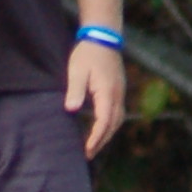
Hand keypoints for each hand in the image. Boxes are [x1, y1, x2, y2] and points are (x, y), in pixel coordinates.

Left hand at [65, 40, 126, 157]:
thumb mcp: (76, 70)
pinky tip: (101, 128)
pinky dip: (110, 125)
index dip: (95, 138)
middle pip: (113, 125)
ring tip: (94, 145)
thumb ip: (75, 90)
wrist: (103, 36)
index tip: (86, 150)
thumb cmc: (87, 53)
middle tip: (88, 155)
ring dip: (107, 135)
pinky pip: (117, 113)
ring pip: (118, 120)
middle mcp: (117, 95)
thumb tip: (72, 109)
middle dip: (101, 141)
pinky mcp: (118, 90)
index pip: (104, 122)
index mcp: (107, 92)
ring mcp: (120, 92)